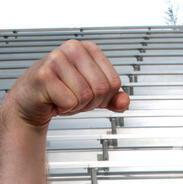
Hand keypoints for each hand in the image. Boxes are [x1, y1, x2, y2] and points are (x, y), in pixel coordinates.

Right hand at [2, 39, 129, 127]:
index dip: (105, 96)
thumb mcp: (93, 94)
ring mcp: (56, 59)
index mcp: (88, 49)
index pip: (114, 82)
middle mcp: (73, 49)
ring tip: (63, 97)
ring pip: (86, 96)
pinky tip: (54, 100)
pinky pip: (70, 102)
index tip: (89, 93)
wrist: (30, 101)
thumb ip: (113, 98)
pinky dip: (64, 108)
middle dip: (91, 102)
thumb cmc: (61, 92)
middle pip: (101, 88)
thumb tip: (124, 102)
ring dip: (76, 105)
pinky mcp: (43, 75)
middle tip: (75, 98)